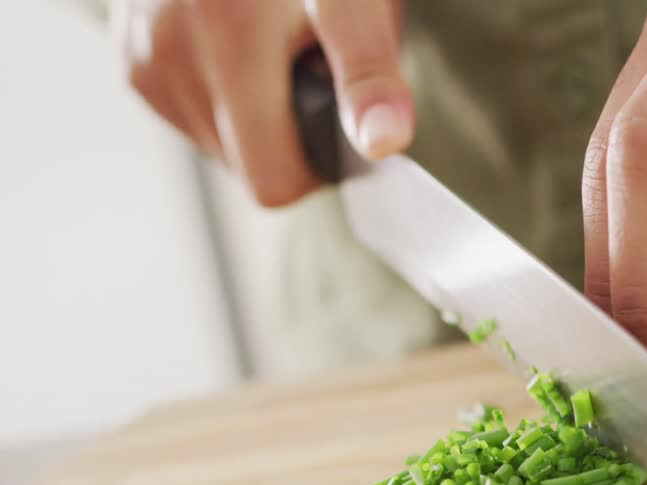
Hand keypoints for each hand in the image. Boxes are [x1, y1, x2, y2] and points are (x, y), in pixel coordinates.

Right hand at [115, 0, 412, 205]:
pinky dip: (227, 103)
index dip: (321, 170)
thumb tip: (381, 141)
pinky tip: (241, 52)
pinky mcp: (133, 61)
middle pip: (250, 169)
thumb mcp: (359, 2)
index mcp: (234, 29)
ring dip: (258, 121)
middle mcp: (176, 43)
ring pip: (222, 149)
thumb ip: (369, 74)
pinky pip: (196, 122)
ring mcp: (147, 54)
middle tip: (316, 76)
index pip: (275, 174)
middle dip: (293, 138)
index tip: (347, 139)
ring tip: (274, 54)